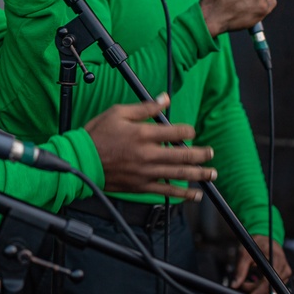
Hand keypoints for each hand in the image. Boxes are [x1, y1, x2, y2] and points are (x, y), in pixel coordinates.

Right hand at [83, 94, 215, 198]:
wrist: (81, 161)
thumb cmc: (97, 135)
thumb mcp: (118, 112)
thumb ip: (145, 108)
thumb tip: (164, 98)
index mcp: (143, 134)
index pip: (176, 131)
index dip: (188, 130)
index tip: (190, 130)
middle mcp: (148, 154)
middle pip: (184, 154)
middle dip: (202, 154)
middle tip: (210, 153)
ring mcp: (146, 172)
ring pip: (180, 174)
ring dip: (200, 175)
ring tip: (212, 174)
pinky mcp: (142, 186)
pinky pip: (167, 192)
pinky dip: (183, 195)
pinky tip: (195, 195)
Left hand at [231, 236, 291, 293]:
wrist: (264, 237)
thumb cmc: (254, 244)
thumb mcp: (244, 254)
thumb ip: (240, 271)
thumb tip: (234, 285)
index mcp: (274, 260)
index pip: (268, 282)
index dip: (258, 291)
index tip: (248, 293)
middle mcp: (283, 268)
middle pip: (272, 289)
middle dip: (256, 292)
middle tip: (243, 285)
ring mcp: (286, 273)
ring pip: (274, 292)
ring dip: (260, 292)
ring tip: (248, 283)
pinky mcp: (286, 276)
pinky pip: (276, 289)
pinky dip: (265, 290)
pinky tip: (256, 285)